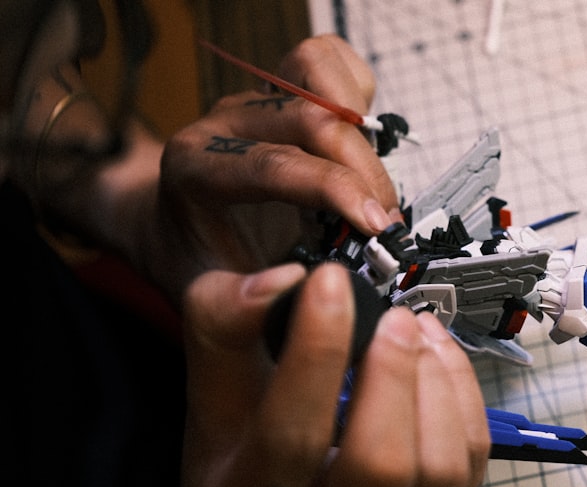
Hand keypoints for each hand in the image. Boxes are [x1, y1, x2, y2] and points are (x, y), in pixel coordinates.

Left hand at [149, 35, 399, 302]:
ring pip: (317, 74)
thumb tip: (289, 286)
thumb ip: (233, 307)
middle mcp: (224, 124)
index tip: (376, 225)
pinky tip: (362, 141)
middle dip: (363, 172)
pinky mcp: (282, 88)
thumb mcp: (203, 298)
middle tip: (386, 224)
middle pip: (309, 120)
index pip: (273, 165)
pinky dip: (355, 91)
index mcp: (195, 168)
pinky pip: (326, 60)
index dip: (335, 191)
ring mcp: (255, 101)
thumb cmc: (197, 261)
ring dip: (360, 126)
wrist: (180, 227)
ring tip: (374, 181)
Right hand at [180, 263, 489, 486]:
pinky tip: (441, 364)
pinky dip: (465, 407)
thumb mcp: (210, 410)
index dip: (316, 352)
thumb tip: (282, 279)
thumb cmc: (240, 473)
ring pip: (438, 476)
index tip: (329, 284)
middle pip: (378, 467)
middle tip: (393, 318)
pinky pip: (470, 479)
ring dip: (438, 386)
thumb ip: (225, 334)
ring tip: (418, 335)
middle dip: (393, 373)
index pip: (289, 440)